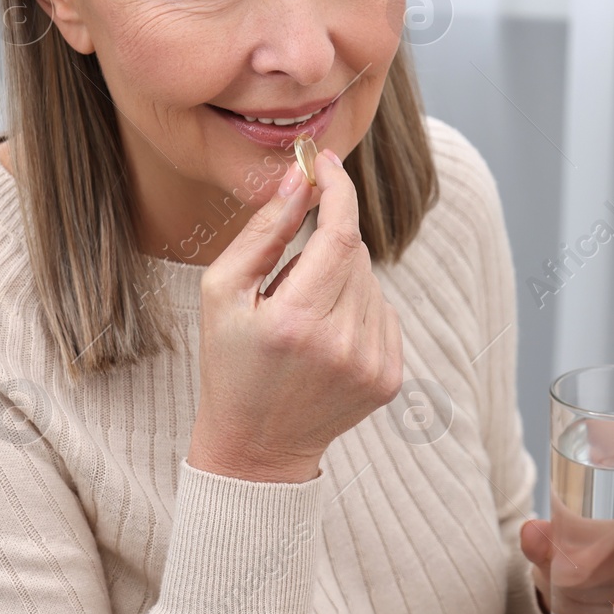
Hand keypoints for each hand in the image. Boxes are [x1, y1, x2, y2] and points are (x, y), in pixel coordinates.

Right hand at [190, 148, 403, 482]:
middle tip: (288, 281)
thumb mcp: (223, 293)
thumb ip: (265, 231)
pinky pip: (383, 312)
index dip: (338, 190)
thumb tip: (300, 179)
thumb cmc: (230, 365)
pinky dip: (357, 310)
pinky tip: (325, 340)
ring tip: (303, 321)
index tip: (325, 164)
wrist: (257, 448)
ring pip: (371, 282)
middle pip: (355, 254)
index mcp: (296, 322)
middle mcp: (342, 344)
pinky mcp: (390, 378)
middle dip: (326, 246)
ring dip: (340, 282)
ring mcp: (372, 364)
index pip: (340, 234)